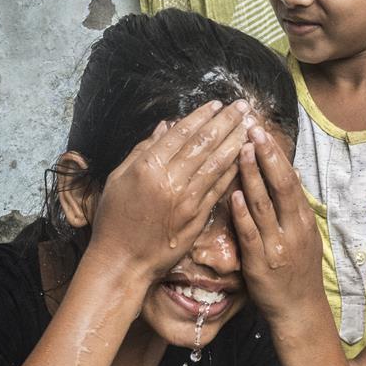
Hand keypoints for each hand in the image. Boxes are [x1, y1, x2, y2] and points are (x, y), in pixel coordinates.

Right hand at [88, 100, 252, 279]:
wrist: (122, 261)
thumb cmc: (115, 220)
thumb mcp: (118, 180)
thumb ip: (142, 151)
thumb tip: (166, 126)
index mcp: (147, 166)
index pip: (181, 133)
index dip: (201, 116)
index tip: (217, 104)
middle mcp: (169, 179)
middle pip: (204, 143)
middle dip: (226, 122)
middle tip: (242, 106)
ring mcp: (186, 198)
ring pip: (216, 163)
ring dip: (236, 141)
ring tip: (250, 126)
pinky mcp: (198, 216)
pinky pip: (219, 187)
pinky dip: (232, 170)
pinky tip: (245, 156)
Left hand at [229, 127, 324, 325]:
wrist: (299, 308)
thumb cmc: (297, 270)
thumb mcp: (304, 235)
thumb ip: (294, 207)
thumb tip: (291, 172)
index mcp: (303, 219)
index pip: (289, 179)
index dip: (276, 155)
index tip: (262, 131)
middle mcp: (294, 228)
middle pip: (281, 185)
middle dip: (266, 156)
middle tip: (252, 129)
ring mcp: (279, 244)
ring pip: (265, 204)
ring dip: (253, 176)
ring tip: (240, 150)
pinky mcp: (262, 261)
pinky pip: (251, 232)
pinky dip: (243, 212)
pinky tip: (234, 194)